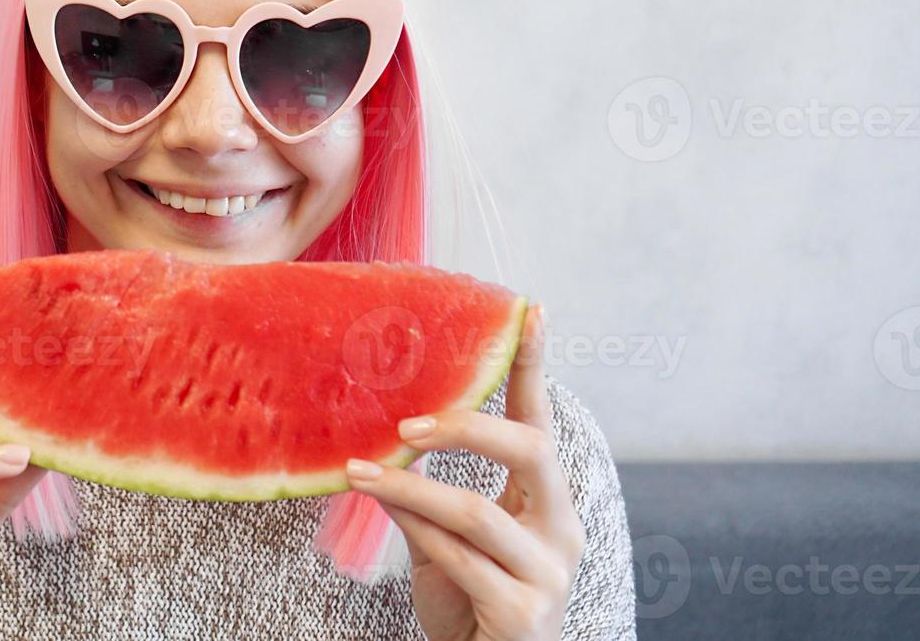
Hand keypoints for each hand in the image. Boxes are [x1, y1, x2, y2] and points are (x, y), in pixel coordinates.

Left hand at [344, 305, 584, 640]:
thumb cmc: (468, 601)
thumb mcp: (445, 539)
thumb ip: (425, 494)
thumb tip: (380, 441)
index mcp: (546, 502)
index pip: (540, 423)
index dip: (533, 367)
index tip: (529, 309)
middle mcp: (560, 530)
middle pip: (530, 452)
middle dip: (466, 428)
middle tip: (407, 425)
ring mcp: (547, 573)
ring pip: (476, 511)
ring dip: (410, 488)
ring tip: (359, 471)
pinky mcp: (521, 611)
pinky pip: (458, 557)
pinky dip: (414, 530)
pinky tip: (382, 510)